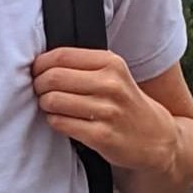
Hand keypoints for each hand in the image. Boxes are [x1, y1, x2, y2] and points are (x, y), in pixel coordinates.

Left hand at [31, 47, 176, 174]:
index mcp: (111, 63)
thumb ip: (83, 65)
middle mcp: (111, 84)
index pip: (61, 55)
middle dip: (39, 85)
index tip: (37, 72)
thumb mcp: (113, 74)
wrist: (155, 137)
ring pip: (53, 101)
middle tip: (40, 91)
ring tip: (50, 106)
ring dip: (44, 104)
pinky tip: (61, 120)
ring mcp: (107, 111)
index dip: (40, 64)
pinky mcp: (101, 136)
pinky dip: (54, 121)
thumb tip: (39, 62)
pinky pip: (60, 123)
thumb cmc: (125, 102)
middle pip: (53, 77)